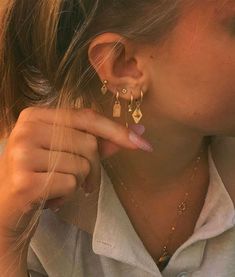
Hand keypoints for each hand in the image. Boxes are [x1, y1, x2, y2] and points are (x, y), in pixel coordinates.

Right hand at [0, 107, 151, 242]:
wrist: (6, 207)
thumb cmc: (40, 174)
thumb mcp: (66, 153)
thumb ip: (99, 141)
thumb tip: (137, 133)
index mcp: (36, 115)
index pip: (86, 117)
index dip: (117, 130)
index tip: (142, 142)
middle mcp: (26, 129)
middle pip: (88, 143)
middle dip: (94, 167)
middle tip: (82, 180)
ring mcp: (22, 154)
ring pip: (82, 165)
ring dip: (79, 182)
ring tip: (60, 186)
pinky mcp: (25, 181)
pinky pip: (71, 184)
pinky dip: (68, 195)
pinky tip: (50, 197)